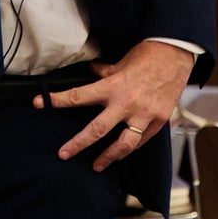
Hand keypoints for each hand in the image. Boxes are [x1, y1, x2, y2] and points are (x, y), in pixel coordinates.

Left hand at [41, 41, 196, 167]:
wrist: (178, 53)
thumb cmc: (148, 54)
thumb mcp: (121, 62)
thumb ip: (105, 73)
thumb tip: (90, 73)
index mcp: (114, 86)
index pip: (79, 96)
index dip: (57, 100)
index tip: (40, 102)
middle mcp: (127, 103)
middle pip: (97, 130)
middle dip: (78, 144)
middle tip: (64, 154)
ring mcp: (144, 114)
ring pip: (122, 144)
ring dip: (108, 157)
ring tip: (97, 165)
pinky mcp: (159, 120)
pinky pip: (142, 139)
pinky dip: (131, 147)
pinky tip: (123, 152)